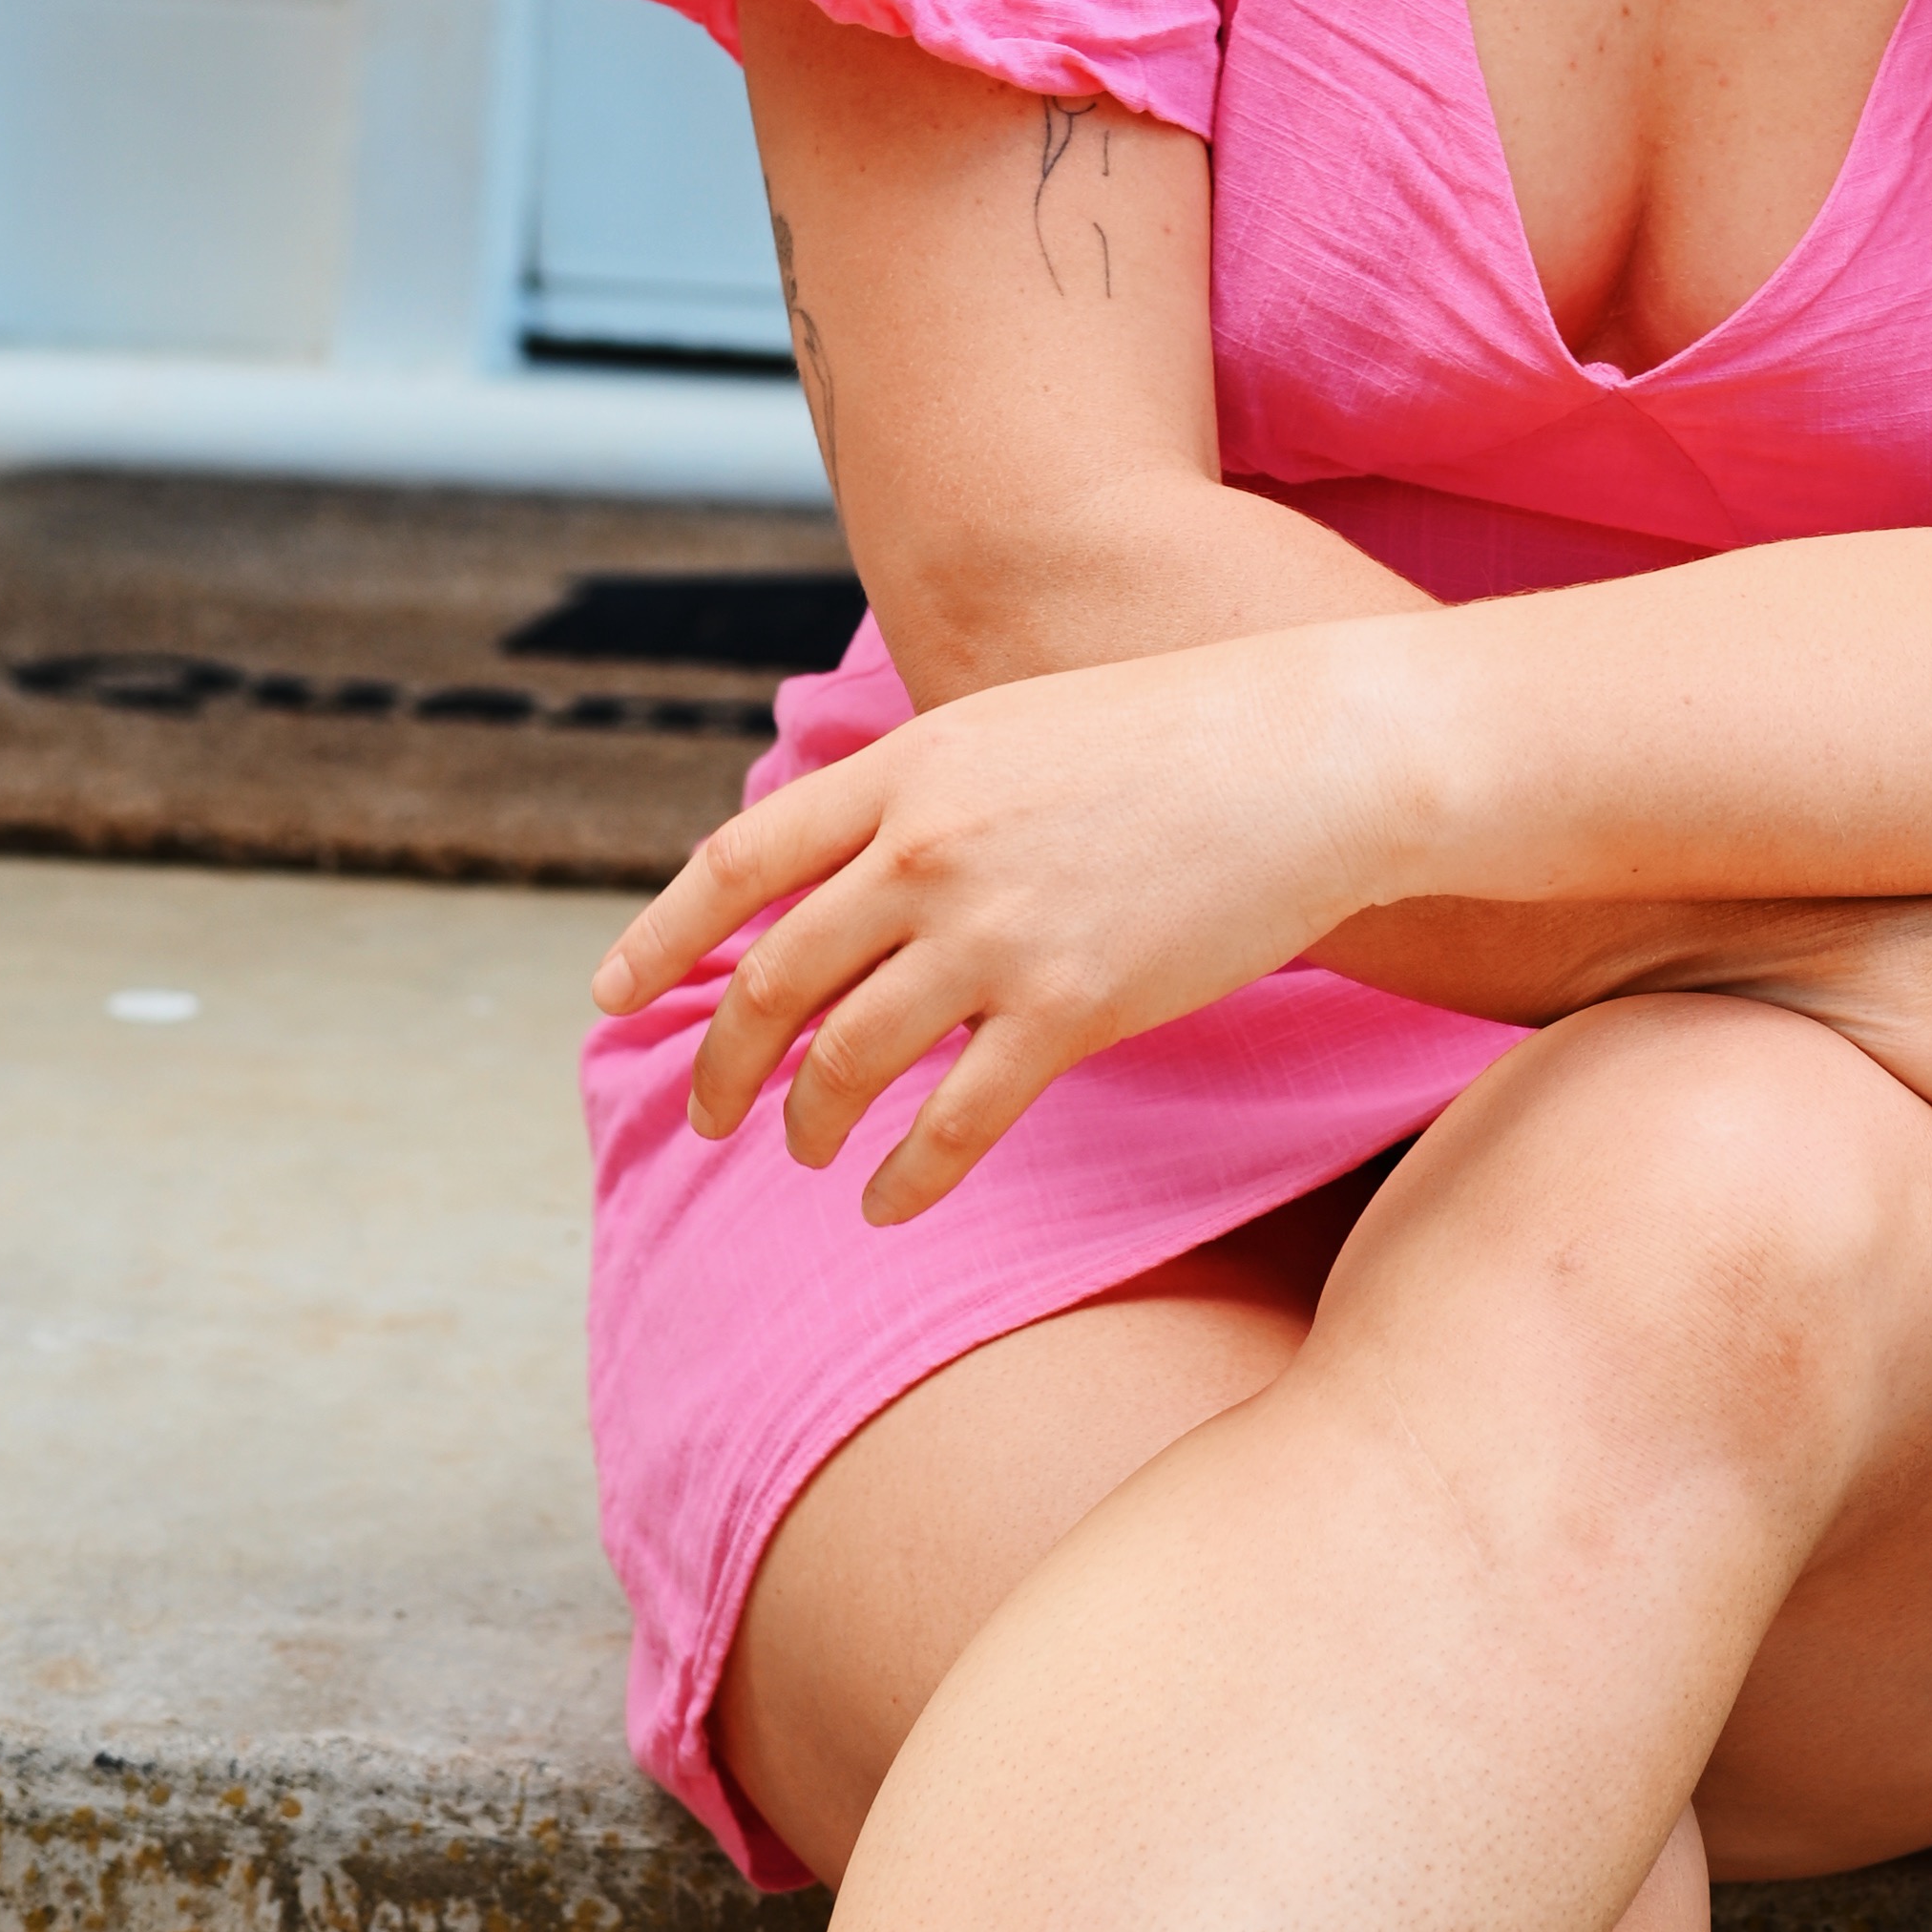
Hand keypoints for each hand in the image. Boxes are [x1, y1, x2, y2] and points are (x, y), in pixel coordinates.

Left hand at [589, 629, 1401, 1224]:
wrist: (1316, 753)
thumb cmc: (1180, 735)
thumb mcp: (1017, 727)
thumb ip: (926, 791)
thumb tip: (855, 867)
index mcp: (912, 766)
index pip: (739, 865)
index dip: (662, 938)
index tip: (615, 997)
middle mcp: (930, 850)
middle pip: (774, 981)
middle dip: (725, 1063)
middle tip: (712, 1114)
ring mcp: (998, 933)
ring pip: (848, 1061)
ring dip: (810, 1122)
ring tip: (809, 1150)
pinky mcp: (1071, 1009)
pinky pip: (950, 1126)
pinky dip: (902, 1179)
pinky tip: (886, 1203)